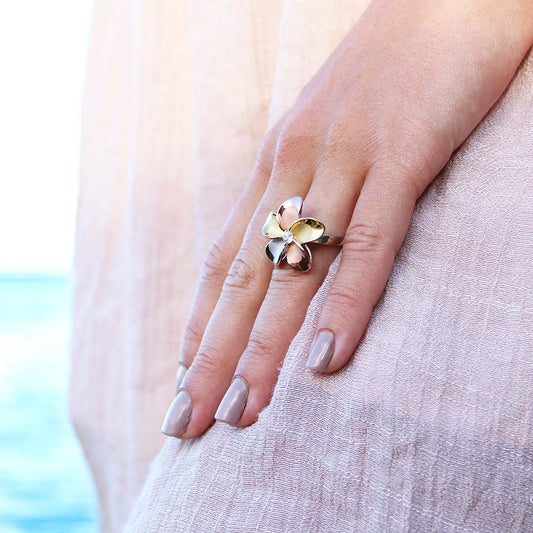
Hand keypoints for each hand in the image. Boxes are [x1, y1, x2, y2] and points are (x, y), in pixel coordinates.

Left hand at [161, 0, 532, 437]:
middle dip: (210, 355)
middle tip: (185, 423)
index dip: (200, 324)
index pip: (225, 261)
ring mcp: (344, 160)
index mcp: (277, 165)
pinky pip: (367, 243)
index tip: (183, 377)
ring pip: (293, 272)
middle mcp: (294, 167)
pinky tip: (325, 362)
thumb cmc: (390, 74)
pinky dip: (346, 304)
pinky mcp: (400, 154)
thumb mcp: (331, 136)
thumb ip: (307, 190)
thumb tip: (294, 246)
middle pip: (242, 279)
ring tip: (241, 413)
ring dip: (264, 348)